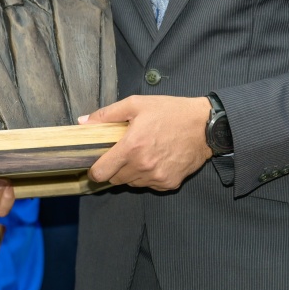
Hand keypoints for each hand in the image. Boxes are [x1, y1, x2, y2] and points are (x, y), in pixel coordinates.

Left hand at [80, 95, 211, 189]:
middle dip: (114, 168)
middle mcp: (143, 166)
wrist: (205, 126)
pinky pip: (149, 185)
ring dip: (131, 173)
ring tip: (142, 153)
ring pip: (131, 183)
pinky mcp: (169, 184)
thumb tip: (83, 123)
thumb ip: (107, 115)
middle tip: (122, 153)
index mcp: (131, 147)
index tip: (96, 165)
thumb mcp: (136, 104)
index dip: (94, 171)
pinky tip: (156, 160)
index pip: (101, 173)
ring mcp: (157, 178)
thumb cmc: (170, 112)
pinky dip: (148, 176)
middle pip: (115, 180)